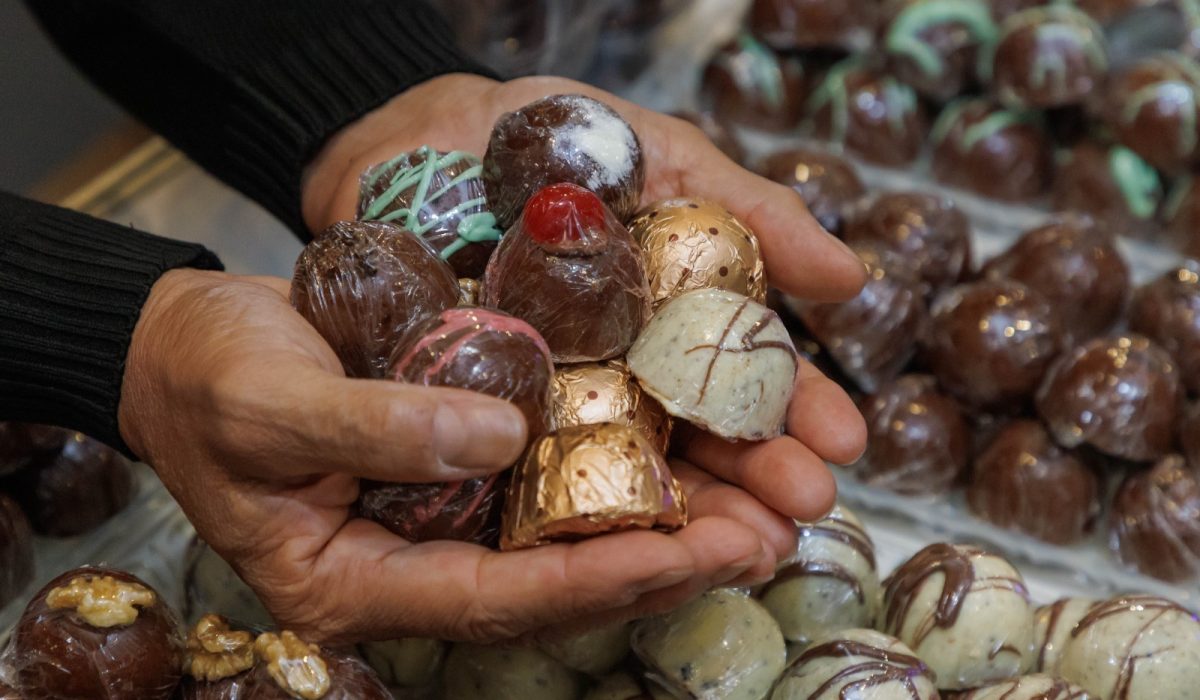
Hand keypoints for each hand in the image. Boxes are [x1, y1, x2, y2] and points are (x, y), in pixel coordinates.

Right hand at [120, 269, 768, 641]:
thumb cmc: (203, 378)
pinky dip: (621, 473)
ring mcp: (443, 517)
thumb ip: (374, 425)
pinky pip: (551, 483)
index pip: (497, 600)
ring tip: (761, 506)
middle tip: (763, 536)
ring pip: (567, 536)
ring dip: (664, 523)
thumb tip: (498, 435)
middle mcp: (415, 561)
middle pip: (554, 581)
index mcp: (358, 582)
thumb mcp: (267, 401)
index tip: (689, 554)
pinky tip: (690, 454)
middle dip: (662, 562)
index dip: (596, 580)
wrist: (184, 343)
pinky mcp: (462, 465)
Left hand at [304, 75, 867, 584]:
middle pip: (697, 442)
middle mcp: (621, 380)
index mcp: (669, 324)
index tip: (844, 442)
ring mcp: (552, 412)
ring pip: (626, 479)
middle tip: (803, 507)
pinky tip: (619, 548)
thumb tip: (851, 277)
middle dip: (758, 480)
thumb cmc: (541, 141)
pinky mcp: (477, 432)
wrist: (412, 142)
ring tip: (745, 548)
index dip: (797, 409)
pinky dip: (573, 520)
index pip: (744, 378)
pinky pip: (527, 486)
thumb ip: (746, 209)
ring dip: (691, 517)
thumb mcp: (655, 156)